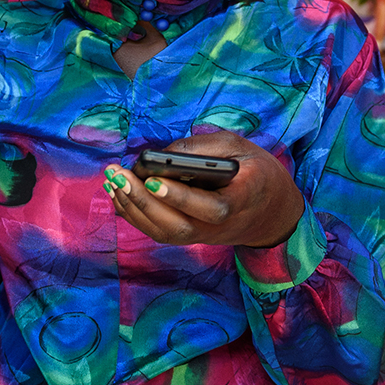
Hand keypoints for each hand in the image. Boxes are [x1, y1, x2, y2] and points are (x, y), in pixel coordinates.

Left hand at [105, 131, 304, 248]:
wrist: (272, 213)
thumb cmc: (256, 172)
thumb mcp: (240, 147)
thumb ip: (205, 148)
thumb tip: (163, 153)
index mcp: (240, 201)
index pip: (209, 207)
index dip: (179, 196)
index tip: (153, 179)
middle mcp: (218, 226)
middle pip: (178, 225)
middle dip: (143, 200)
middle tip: (118, 174)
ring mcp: (203, 236)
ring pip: (164, 232)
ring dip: (132, 207)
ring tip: (112, 179)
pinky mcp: (190, 237)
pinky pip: (158, 231)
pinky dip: (134, 214)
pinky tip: (117, 193)